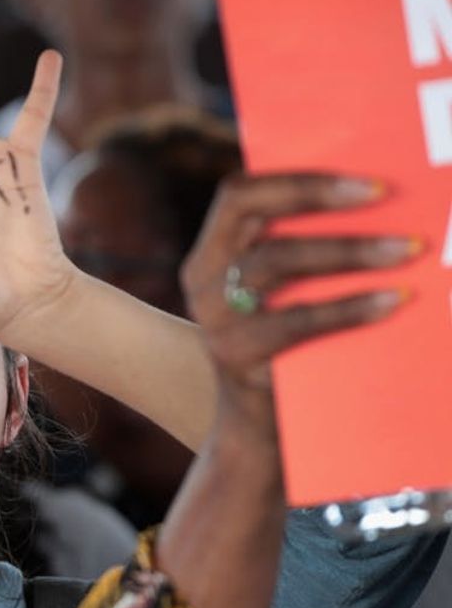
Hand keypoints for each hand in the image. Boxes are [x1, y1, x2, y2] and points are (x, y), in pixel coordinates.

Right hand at [182, 173, 416, 434]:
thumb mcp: (277, 294)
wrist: (258, 428)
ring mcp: (214, 322)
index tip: (364, 180)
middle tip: (387, 196)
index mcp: (209, 254)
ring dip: (346, 251)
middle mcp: (203, 283)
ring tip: (405, 249)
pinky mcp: (238, 358)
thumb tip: (378, 201)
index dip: (297, 180)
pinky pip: (296, 322)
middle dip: (322, 203)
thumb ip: (296, 250)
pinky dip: (349, 308)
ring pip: (273, 264)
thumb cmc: (287, 345)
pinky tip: (394, 301)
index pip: (238, 195)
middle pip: (257, 224)